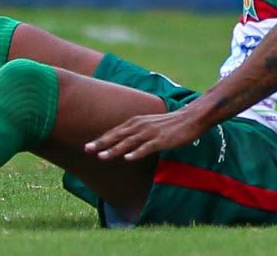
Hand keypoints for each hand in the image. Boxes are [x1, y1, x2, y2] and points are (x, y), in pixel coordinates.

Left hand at [86, 108, 209, 161]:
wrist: (190, 119)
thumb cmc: (169, 124)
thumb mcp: (149, 124)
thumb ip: (136, 132)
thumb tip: (123, 143)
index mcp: (136, 122)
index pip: (115, 131)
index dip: (101, 139)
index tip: (87, 147)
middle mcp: (140, 125)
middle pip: (117, 135)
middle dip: (101, 143)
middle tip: (87, 150)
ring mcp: (150, 133)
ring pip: (129, 142)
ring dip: (114, 149)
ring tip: (102, 157)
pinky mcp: (161, 140)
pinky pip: (146, 147)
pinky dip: (136, 152)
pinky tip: (128, 158)